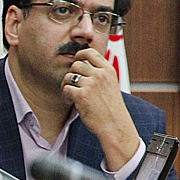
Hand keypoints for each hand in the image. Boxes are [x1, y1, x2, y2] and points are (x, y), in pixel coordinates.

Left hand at [61, 48, 139, 170]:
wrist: (115, 126)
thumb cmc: (112, 109)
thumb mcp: (110, 85)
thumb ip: (99, 75)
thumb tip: (81, 65)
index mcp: (108, 70)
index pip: (90, 52)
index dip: (79, 55)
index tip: (75, 62)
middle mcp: (100, 75)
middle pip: (76, 64)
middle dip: (71, 74)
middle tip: (72, 85)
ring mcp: (90, 84)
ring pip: (69, 76)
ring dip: (66, 85)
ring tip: (70, 95)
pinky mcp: (81, 95)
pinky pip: (65, 88)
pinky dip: (65, 95)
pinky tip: (70, 102)